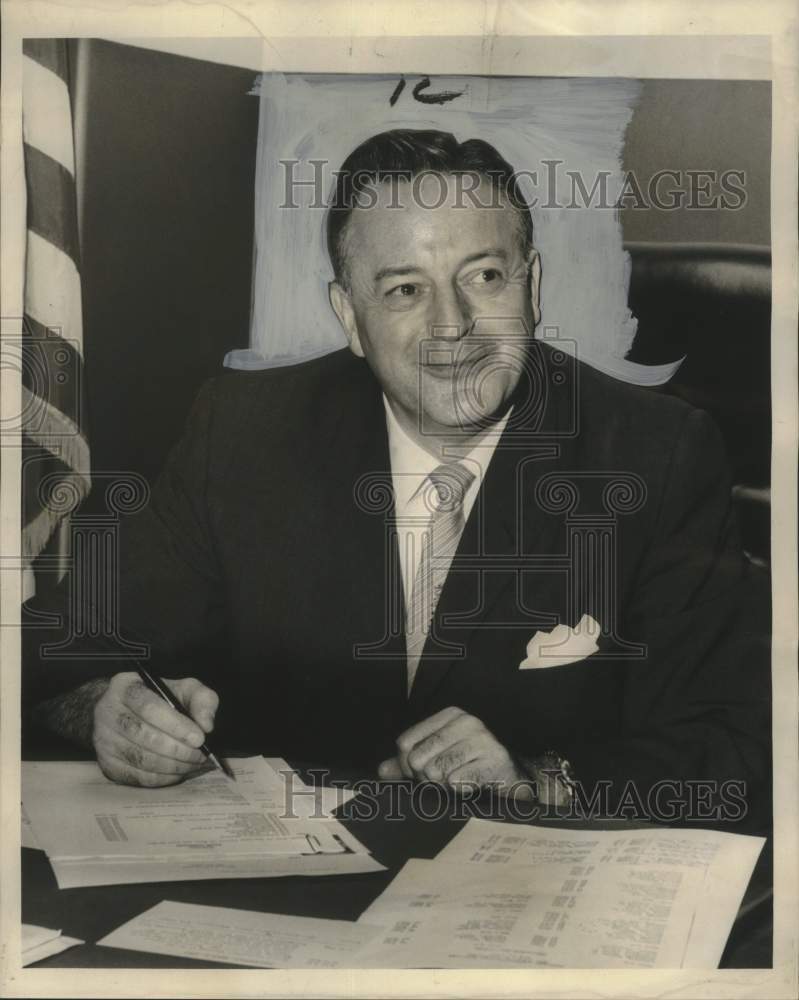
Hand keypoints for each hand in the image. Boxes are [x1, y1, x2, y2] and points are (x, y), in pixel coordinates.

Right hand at [92, 672, 218, 786]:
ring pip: (139, 759)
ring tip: (192, 764)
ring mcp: (103, 739)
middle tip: (200, 755)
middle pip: (143, 736)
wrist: (125, 712)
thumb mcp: (184, 689)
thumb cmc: (161, 699)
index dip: (176, 725)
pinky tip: (177, 772)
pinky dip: (161, 778)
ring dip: (172, 765)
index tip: (199, 738)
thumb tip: (206, 725)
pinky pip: (135, 776)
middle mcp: (108, 711)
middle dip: (177, 749)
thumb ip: (202, 700)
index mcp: (125, 686)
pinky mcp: (106, 763)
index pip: (149, 707)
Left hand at [378, 707, 531, 795]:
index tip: (419, 774)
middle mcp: (467, 721)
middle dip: (424, 778)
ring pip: (436, 771)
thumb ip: (406, 764)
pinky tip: (469, 787)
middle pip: (418, 758)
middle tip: (441, 781)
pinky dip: (458, 790)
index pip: (405, 742)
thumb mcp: (436, 760)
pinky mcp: (495, 760)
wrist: (511, 781)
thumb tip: (382, 771)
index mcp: (450, 715)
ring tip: (456, 782)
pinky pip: (456, 782)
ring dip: (442, 786)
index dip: (406, 765)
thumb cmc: (468, 768)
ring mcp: (482, 739)